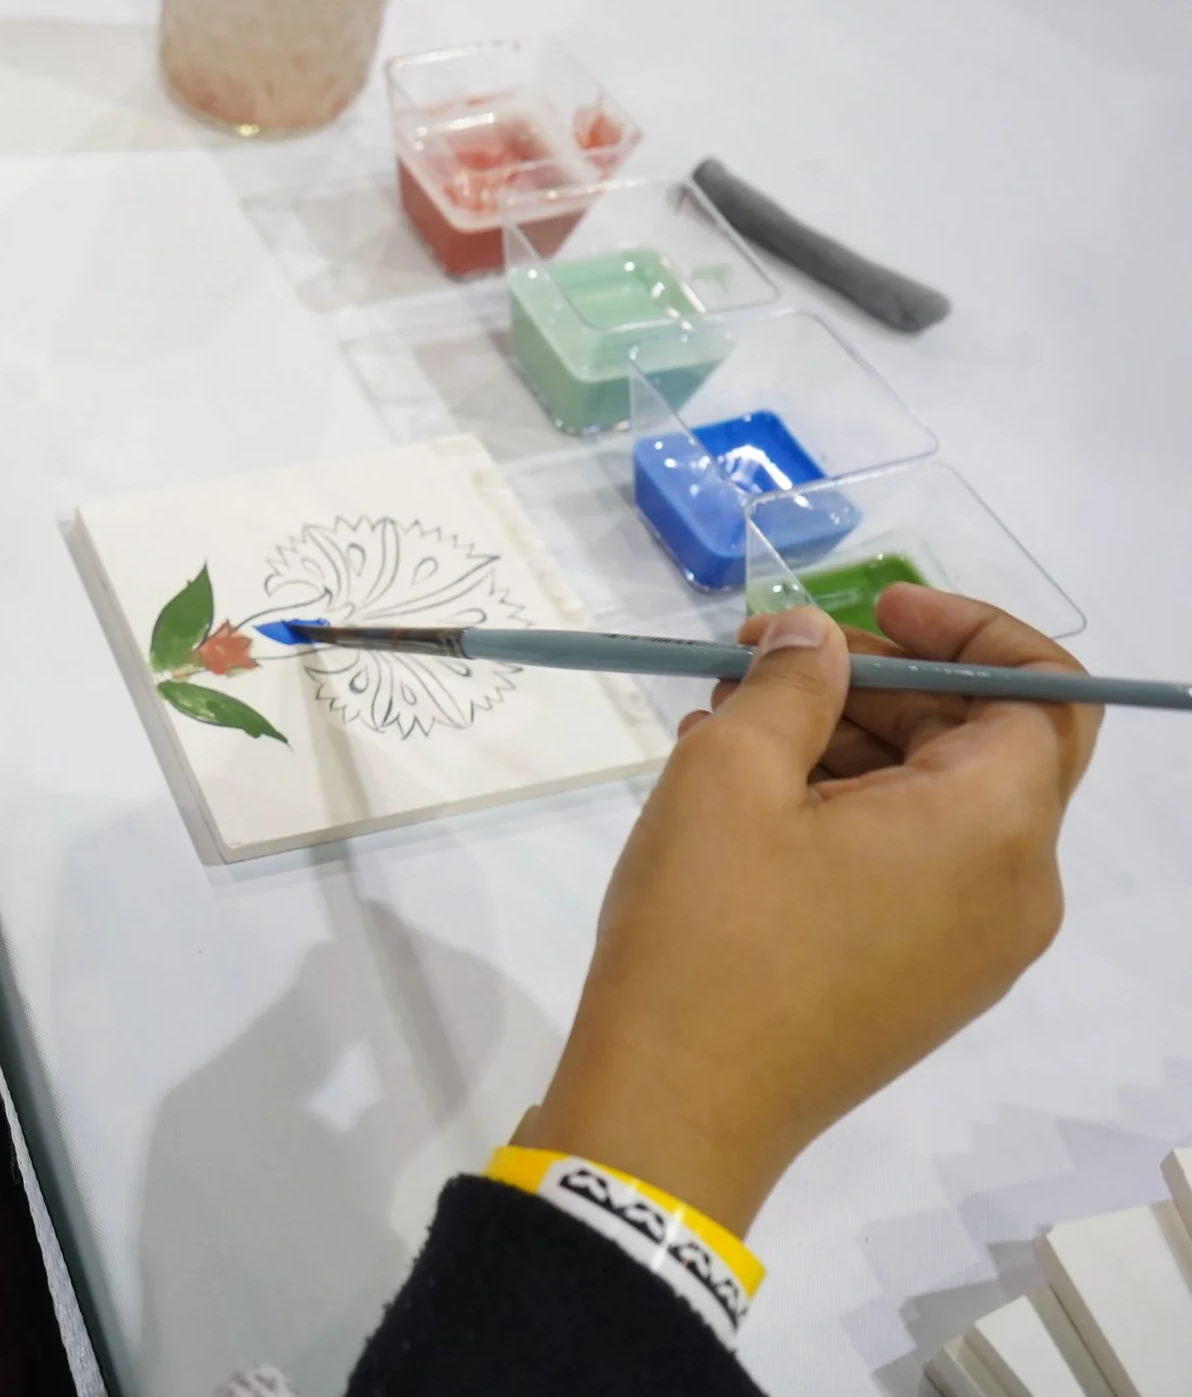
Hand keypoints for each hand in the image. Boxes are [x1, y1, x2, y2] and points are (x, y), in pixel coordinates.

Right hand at [521, 586, 1101, 1233]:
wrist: (676, 1110)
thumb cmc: (708, 931)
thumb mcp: (729, 774)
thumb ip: (790, 683)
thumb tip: (814, 639)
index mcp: (993, 828)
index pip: (1043, 692)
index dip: (967, 630)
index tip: (869, 610)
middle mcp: (1013, 891)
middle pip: (986, 746)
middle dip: (880, 685)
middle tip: (759, 662)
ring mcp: (973, 950)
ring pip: (939, 809)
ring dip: (847, 748)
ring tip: (724, 727)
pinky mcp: (923, 987)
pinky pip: (912, 871)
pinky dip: (847, 816)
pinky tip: (738, 802)